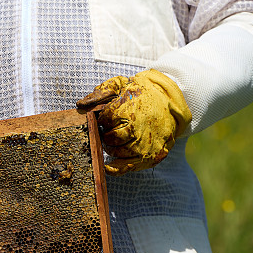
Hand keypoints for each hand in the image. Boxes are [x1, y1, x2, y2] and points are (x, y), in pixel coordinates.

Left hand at [77, 69, 191, 175]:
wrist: (171, 102)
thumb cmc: (143, 93)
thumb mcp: (121, 85)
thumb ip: (100, 93)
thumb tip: (80, 104)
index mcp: (128, 110)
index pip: (104, 120)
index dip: (103, 119)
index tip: (108, 117)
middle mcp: (135, 130)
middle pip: (109, 138)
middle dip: (107, 134)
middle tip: (111, 129)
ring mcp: (143, 145)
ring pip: (117, 152)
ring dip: (112, 147)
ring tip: (118, 139)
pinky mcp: (149, 157)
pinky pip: (126, 167)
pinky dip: (114, 168)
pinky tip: (107, 165)